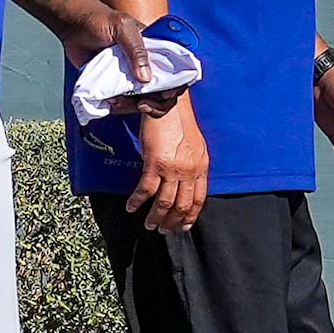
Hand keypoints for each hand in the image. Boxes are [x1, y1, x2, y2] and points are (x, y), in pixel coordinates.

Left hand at [61, 0, 178, 115]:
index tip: (165, 93)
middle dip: (157, 104)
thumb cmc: (100, 20)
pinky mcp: (116, 87)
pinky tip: (110, 102)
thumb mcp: (122, 27)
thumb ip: (136, 49)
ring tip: (117, 101)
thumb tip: (146, 78)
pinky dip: (120, 108)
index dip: (177, 85)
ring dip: (134, 107)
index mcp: (155, 49)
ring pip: (145, 102)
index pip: (177, 70)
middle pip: (165, 93)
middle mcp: (147, 65)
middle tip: (142, 104)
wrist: (74, 27)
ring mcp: (131, 78)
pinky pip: (125, 105)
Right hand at [127, 93, 208, 232]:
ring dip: (156, 217)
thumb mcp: (195, 145)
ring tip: (149, 224)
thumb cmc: (180, 120)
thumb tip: (184, 182)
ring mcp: (173, 169)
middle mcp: (189, 171)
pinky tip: (132, 207)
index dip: (190, 216)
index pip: (199, 200)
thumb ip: (193, 165)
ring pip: (164, 203)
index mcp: (201, 166)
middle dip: (172, 222)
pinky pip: (146, 190)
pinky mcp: (155, 163)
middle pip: (182, 206)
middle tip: (164, 230)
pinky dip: (137, 201)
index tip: (183, 227)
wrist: (169, 102)